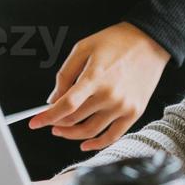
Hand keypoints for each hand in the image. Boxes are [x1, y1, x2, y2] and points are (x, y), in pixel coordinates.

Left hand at [27, 22, 170, 150]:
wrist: (151, 41)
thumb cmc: (117, 41)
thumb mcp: (83, 48)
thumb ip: (65, 74)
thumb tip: (53, 100)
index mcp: (95, 77)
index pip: (66, 105)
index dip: (46, 117)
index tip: (34, 123)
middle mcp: (110, 95)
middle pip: (74, 119)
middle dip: (56, 122)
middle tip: (49, 120)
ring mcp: (123, 106)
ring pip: (89, 131)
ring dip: (71, 134)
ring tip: (62, 130)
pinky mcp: (134, 112)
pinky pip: (112, 136)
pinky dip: (96, 144)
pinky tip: (85, 143)